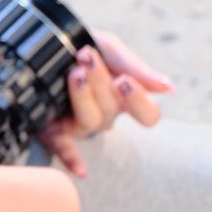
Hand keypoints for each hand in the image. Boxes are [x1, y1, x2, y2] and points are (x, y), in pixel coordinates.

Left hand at [41, 30, 173, 177]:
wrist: (42, 40)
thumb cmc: (81, 44)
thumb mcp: (109, 48)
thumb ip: (136, 67)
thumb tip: (169, 88)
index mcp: (124, 99)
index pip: (148, 115)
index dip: (139, 102)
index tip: (124, 80)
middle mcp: (105, 116)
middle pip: (112, 112)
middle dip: (99, 82)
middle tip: (86, 57)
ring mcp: (79, 124)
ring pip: (89, 122)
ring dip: (82, 98)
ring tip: (74, 73)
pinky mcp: (53, 129)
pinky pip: (64, 148)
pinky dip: (73, 159)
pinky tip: (82, 171)